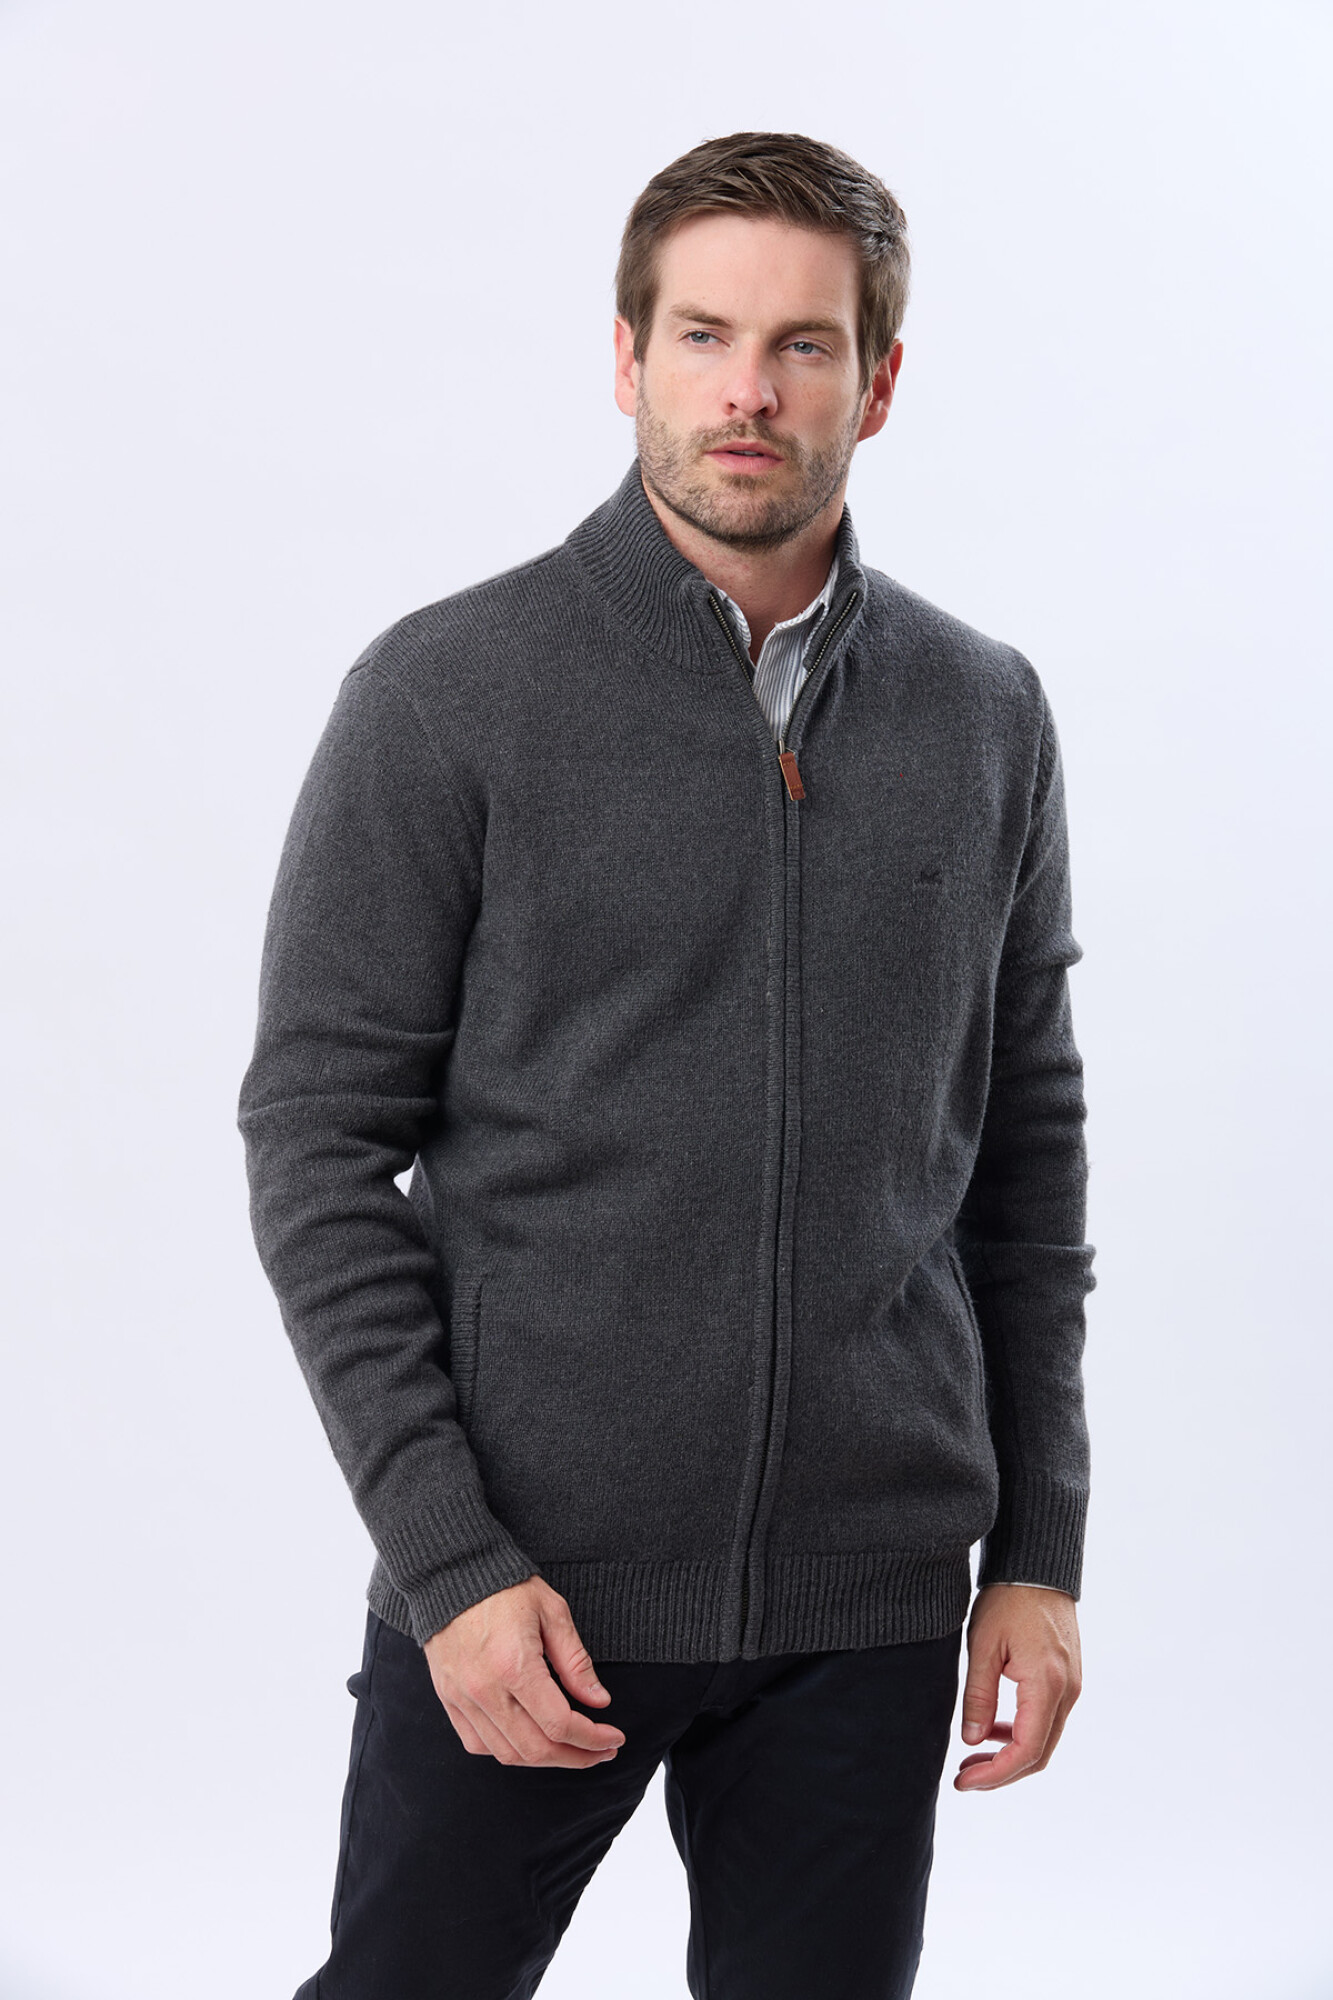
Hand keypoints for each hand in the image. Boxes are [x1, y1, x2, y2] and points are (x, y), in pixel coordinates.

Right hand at [422, 1575, 625, 1769]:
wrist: (451, 1572)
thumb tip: (599, 1701)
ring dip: (544, 1760)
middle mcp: (485, 1690)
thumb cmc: (505, 1587)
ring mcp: (462, 1698)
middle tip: (600, 1752)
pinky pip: (478, 1744)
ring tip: (570, 1750)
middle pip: (536, 1750)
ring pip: (507, 1754)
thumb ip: (576, 1661)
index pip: (560, 1725)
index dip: (593, 1739)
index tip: (614, 1739)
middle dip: (576, 1758)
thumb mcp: (552, 1611)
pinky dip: (507, 1751)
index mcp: (514, 1666)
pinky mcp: (448, 1699)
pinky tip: (528, 1741)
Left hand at [954, 1583, 1081, 1791]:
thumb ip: (978, 1697)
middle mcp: (1067, 1691)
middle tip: (964, 1776)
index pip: (1025, 1752)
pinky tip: (995, 1729)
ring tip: (973, 1755)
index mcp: (1046, 1685)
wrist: (1037, 1566)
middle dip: (1001, 1773)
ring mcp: (1072, 1686)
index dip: (994, 1775)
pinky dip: (1023, 1733)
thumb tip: (972, 1742)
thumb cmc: (1008, 1599)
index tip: (963, 1781)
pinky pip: (1048, 1719)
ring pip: (1045, 1739)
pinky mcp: (1068, 1678)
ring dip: (1011, 1754)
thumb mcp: (982, 1646)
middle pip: (1039, 1755)